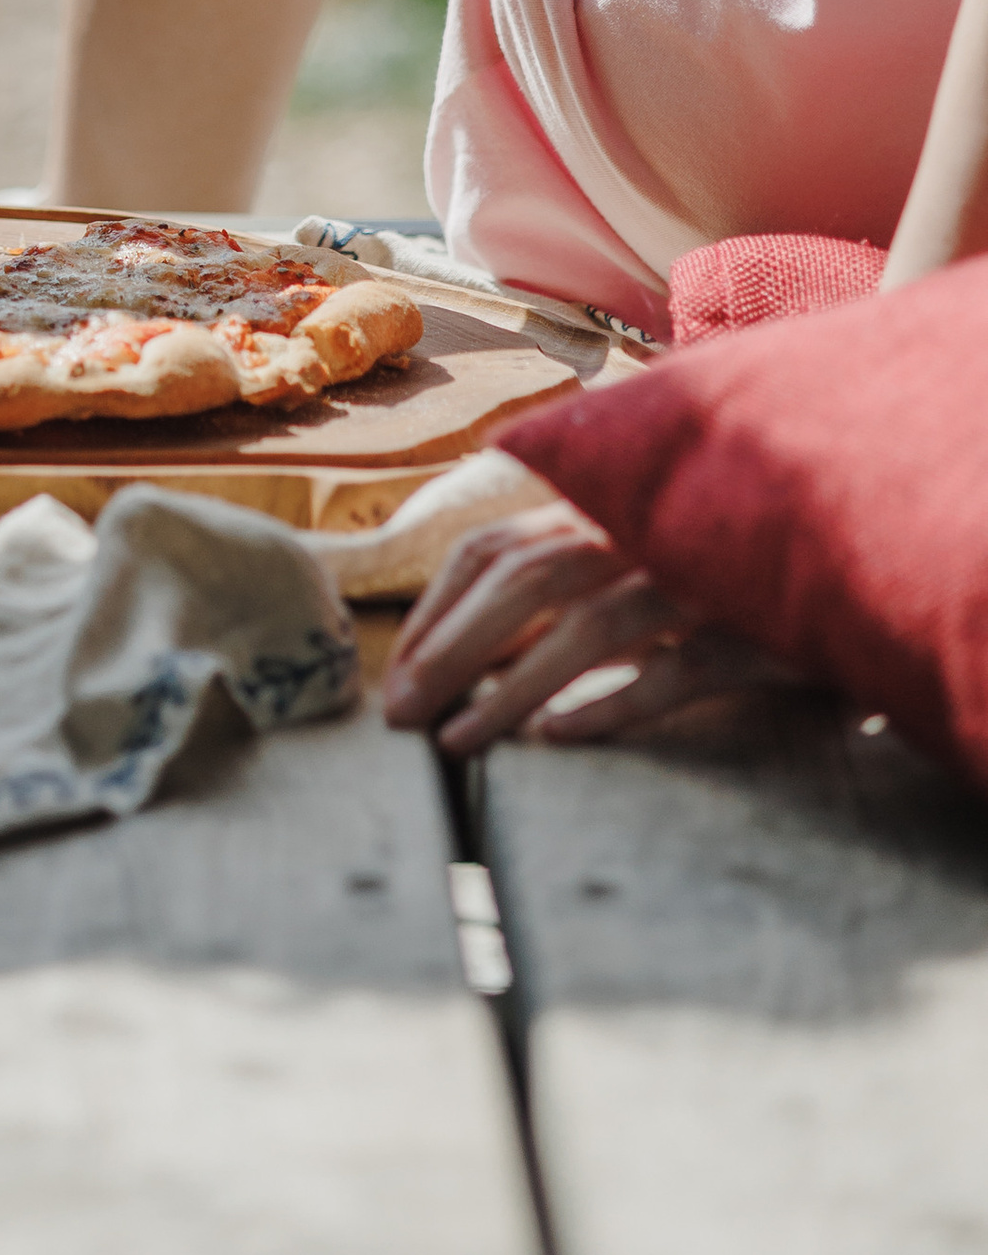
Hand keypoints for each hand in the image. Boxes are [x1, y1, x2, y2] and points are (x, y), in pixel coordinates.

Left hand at [382, 500, 798, 751]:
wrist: (853, 554)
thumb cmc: (724, 566)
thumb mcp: (635, 561)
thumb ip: (564, 582)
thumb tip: (474, 648)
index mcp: (601, 511)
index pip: (493, 548)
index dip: (439, 609)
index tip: (400, 674)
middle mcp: (641, 532)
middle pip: (525, 579)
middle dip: (451, 649)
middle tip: (402, 716)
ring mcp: (699, 575)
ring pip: (589, 626)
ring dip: (513, 687)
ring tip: (459, 743)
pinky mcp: (756, 627)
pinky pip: (678, 668)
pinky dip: (614, 701)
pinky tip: (559, 737)